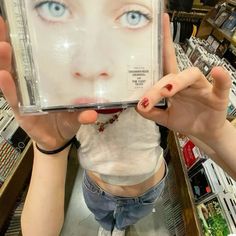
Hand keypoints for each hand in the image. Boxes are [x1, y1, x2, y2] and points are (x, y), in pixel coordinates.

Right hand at [0, 17, 96, 149]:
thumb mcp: (77, 115)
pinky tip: (3, 76)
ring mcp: (25, 97)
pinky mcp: (20, 110)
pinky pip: (13, 97)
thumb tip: (92, 114)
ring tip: (3, 46)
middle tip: (5, 25)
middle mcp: (35, 86)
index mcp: (49, 82)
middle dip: (13, 46)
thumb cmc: (66, 122)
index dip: (31, 44)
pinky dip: (8, 88)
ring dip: (6, 61)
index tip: (28, 27)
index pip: (38, 60)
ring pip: (12, 76)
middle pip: (21, 63)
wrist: (57, 139)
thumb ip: (83, 113)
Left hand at [137, 14, 231, 142]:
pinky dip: (221, 78)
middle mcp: (186, 83)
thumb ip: (152, 112)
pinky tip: (217, 71)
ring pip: (191, 76)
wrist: (202, 132)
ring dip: (178, 82)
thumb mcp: (164, 118)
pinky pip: (221, 85)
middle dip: (159, 85)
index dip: (164, 43)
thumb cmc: (185, 119)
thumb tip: (138, 106)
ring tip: (168, 90)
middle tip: (149, 98)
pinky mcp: (217, 96)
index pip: (165, 62)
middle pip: (172, 74)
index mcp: (173, 85)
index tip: (161, 21)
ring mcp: (202, 87)